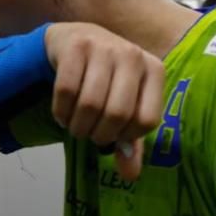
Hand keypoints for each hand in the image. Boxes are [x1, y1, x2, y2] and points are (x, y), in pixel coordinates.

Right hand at [45, 23, 164, 179]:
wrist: (74, 39)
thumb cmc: (105, 79)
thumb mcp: (124, 105)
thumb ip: (129, 141)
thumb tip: (129, 176)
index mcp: (154, 70)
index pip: (147, 121)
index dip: (127, 137)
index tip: (114, 135)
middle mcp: (133, 55)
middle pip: (118, 114)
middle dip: (99, 134)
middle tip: (90, 134)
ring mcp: (104, 46)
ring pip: (90, 104)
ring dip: (78, 126)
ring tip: (75, 126)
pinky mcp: (75, 46)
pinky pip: (66, 91)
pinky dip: (61, 112)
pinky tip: (62, 113)